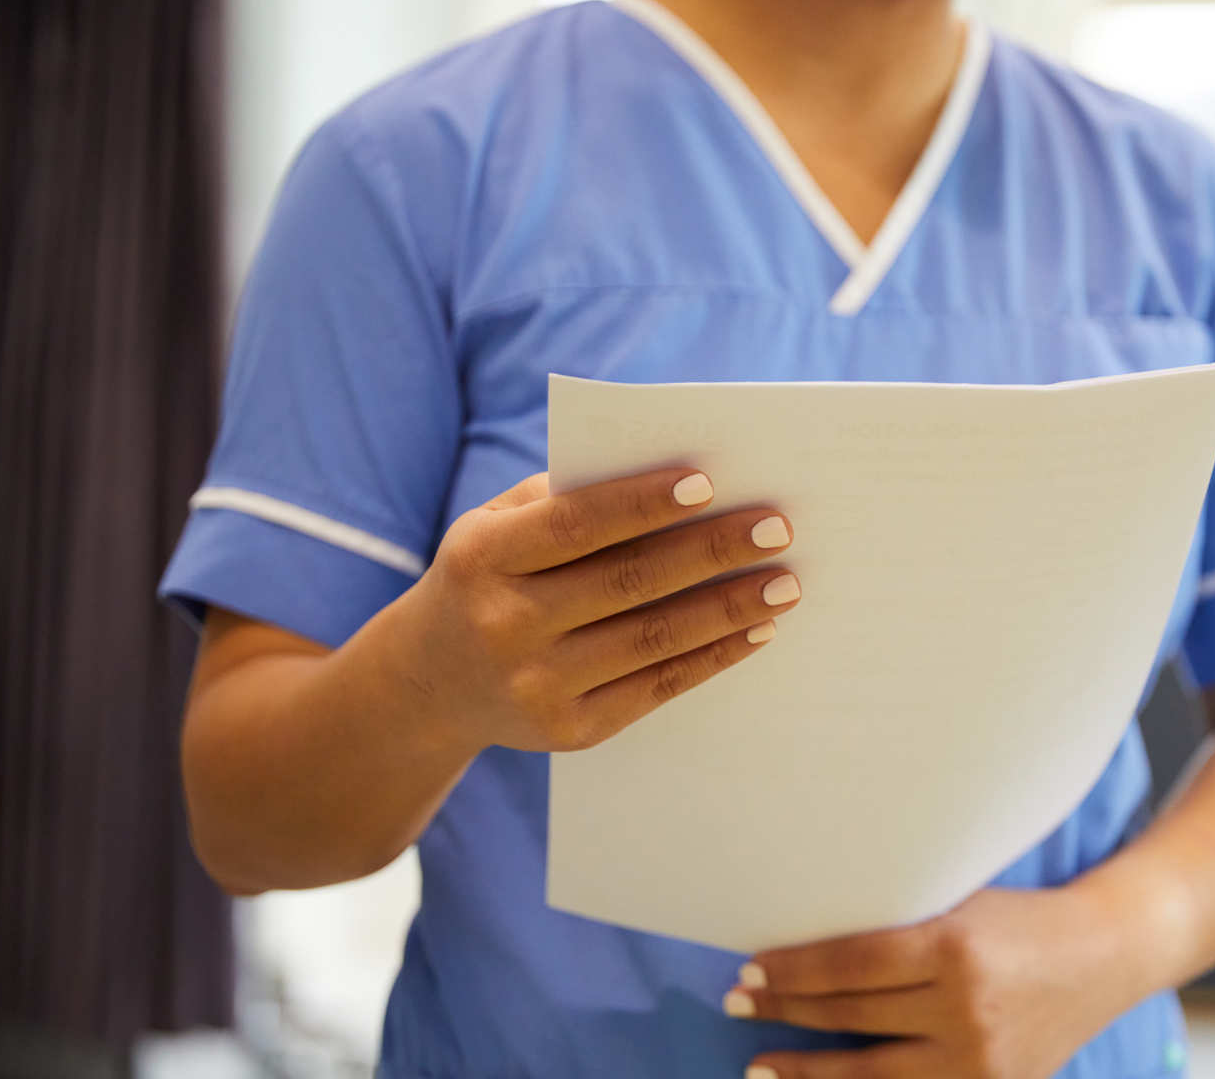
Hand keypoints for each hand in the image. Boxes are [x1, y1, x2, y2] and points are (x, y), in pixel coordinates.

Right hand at [389, 468, 799, 754]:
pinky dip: (714, 656)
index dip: (641, 504)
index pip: (574, 525)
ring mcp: (537, 686)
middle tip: (777, 527)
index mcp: (483, 559)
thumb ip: (566, 497)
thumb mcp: (496, 526)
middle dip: (710, 552)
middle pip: (627, 582)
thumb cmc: (490, 576)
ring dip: (728, 609)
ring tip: (785, 582)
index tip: (707, 482)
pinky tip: (757, 629)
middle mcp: (505, 625)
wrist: (429, 683)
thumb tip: (678, 482)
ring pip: (652, 641)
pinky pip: (658, 687)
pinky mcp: (571, 731)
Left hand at [722, 888, 1153, 1078]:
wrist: (1105, 954)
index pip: (852, 962)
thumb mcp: (960, 904)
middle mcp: (966, 1008)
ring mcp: (980, 1060)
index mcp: (956, 946)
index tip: (751, 968)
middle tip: (737, 1002)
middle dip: (786, 1011)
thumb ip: (897, 924)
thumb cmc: (1021, 919)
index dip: (794, 970)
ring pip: (870, 1075)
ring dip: (806, 1071)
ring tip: (759, 1066)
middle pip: (852, 1015)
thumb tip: (808, 941)